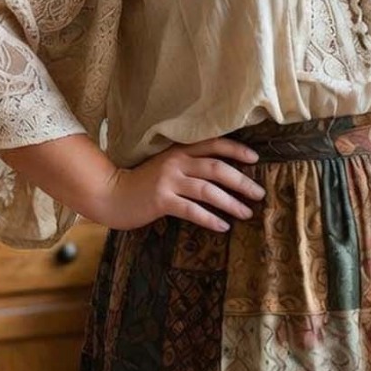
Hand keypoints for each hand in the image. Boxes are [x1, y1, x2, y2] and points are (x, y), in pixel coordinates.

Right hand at [99, 135, 265, 231]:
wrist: (111, 194)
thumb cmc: (142, 182)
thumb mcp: (166, 166)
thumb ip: (188, 164)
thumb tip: (223, 173)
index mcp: (179, 150)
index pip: (214, 144)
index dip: (236, 150)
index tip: (255, 159)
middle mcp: (176, 162)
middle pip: (217, 168)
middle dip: (241, 181)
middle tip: (259, 193)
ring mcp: (168, 181)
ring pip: (208, 190)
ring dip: (231, 202)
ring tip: (247, 213)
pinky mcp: (161, 201)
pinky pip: (192, 210)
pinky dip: (210, 219)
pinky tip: (223, 226)